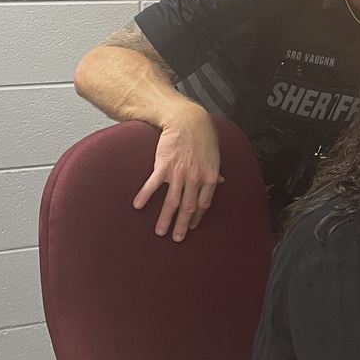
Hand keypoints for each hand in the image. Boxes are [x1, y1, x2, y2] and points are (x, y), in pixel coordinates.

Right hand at [132, 111, 222, 241]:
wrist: (188, 121)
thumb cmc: (203, 137)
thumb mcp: (215, 156)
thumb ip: (215, 172)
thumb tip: (220, 182)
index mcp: (210, 178)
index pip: (203, 204)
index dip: (197, 218)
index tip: (191, 227)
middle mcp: (195, 179)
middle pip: (188, 208)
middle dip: (182, 226)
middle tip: (176, 238)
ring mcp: (179, 173)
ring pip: (172, 202)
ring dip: (165, 219)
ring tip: (160, 231)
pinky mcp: (164, 165)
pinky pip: (153, 185)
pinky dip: (145, 196)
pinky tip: (138, 206)